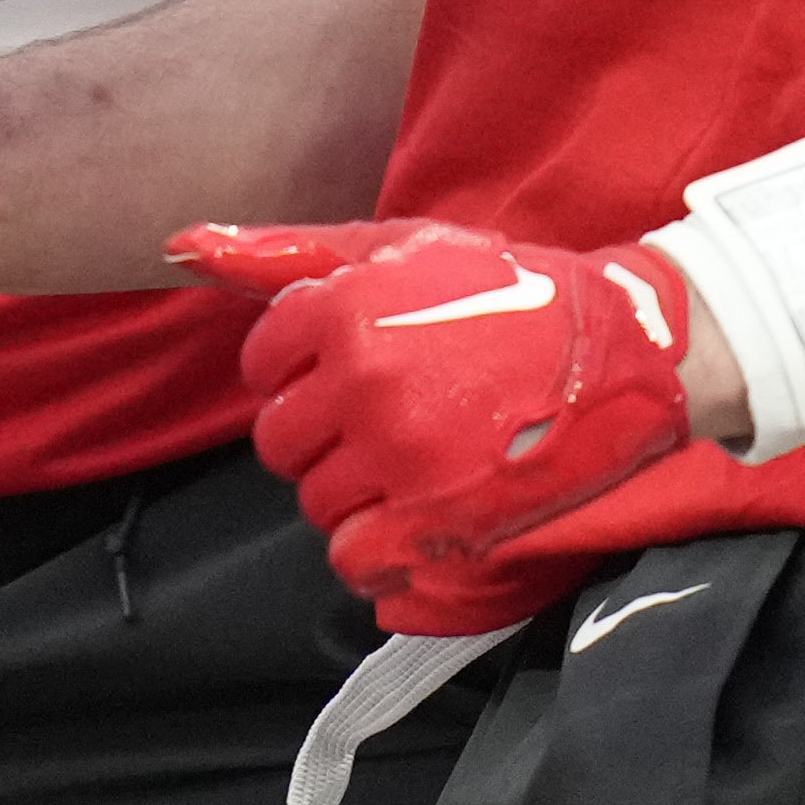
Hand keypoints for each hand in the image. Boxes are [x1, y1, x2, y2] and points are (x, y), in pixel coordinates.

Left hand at [175, 221, 699, 626]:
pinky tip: (417, 518)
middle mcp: (366, 385)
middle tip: (384, 425)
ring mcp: (403, 459)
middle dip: (323, 440)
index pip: (263, 368)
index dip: (301, 374)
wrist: (626, 351)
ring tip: (412, 467)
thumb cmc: (507, 292)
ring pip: (318, 506)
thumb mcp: (399, 247)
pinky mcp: (441, 523)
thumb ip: (284, 253)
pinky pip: (358, 561)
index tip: (351, 374)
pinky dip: (378, 552)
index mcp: (346, 311)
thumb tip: (178, 243)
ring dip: (355, 496)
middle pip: (282, 446)